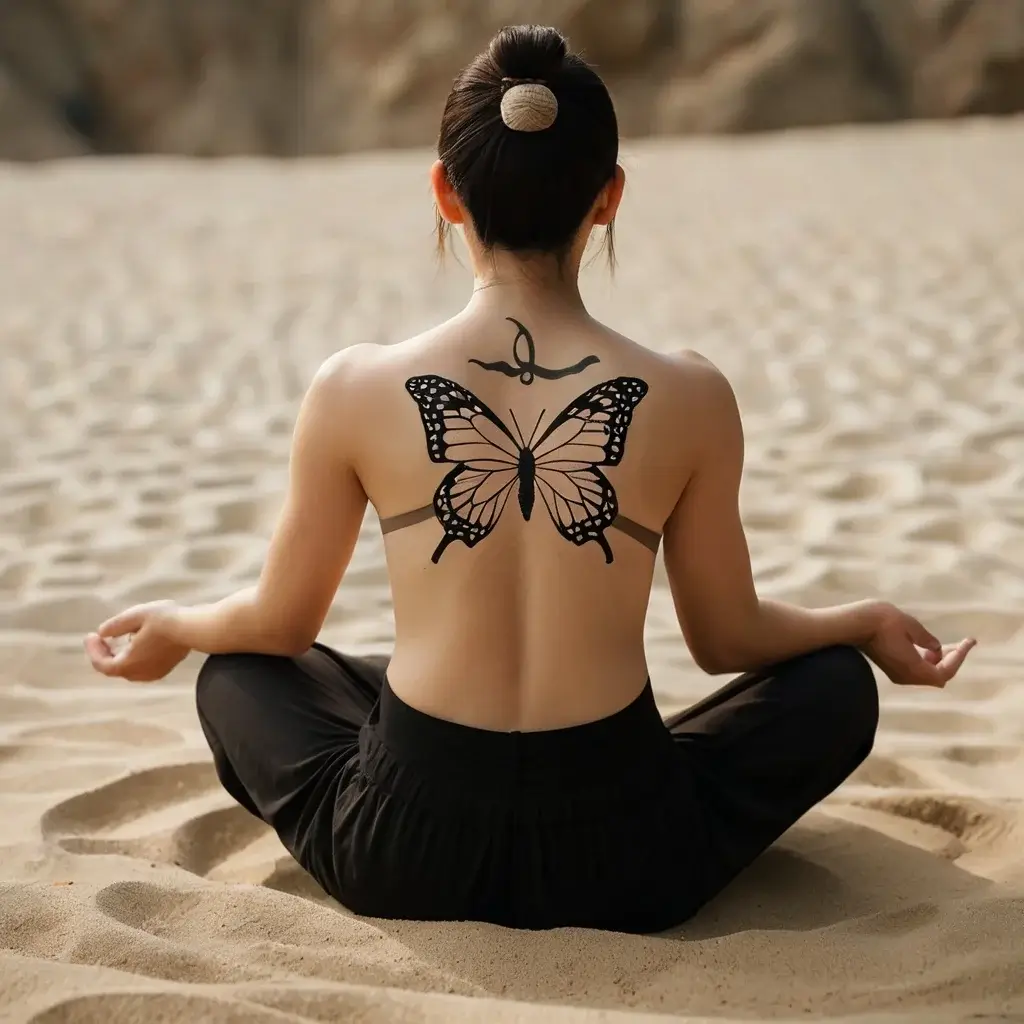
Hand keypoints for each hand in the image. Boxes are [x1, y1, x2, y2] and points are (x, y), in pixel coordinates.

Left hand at [84, 600, 190, 681]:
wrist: (197, 628)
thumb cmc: (166, 620)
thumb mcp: (136, 616)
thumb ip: (115, 625)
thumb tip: (102, 632)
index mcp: (129, 664)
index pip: (101, 664)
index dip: (93, 650)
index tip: (90, 635)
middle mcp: (140, 673)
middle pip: (114, 668)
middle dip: (105, 652)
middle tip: (101, 636)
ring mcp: (154, 673)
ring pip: (129, 668)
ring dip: (120, 655)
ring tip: (119, 637)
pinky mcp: (165, 668)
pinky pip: (142, 667)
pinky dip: (134, 657)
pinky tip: (138, 640)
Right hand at [861, 601, 975, 687]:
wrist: (850, 624)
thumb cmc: (881, 621)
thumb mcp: (910, 625)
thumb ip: (928, 639)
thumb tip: (936, 648)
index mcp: (914, 669)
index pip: (945, 671)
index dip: (959, 657)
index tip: (969, 641)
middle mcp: (907, 676)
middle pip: (938, 676)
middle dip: (951, 660)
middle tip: (962, 643)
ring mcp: (897, 674)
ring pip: (926, 674)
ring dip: (938, 661)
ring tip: (945, 644)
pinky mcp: (890, 668)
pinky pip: (916, 670)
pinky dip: (926, 660)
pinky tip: (926, 647)